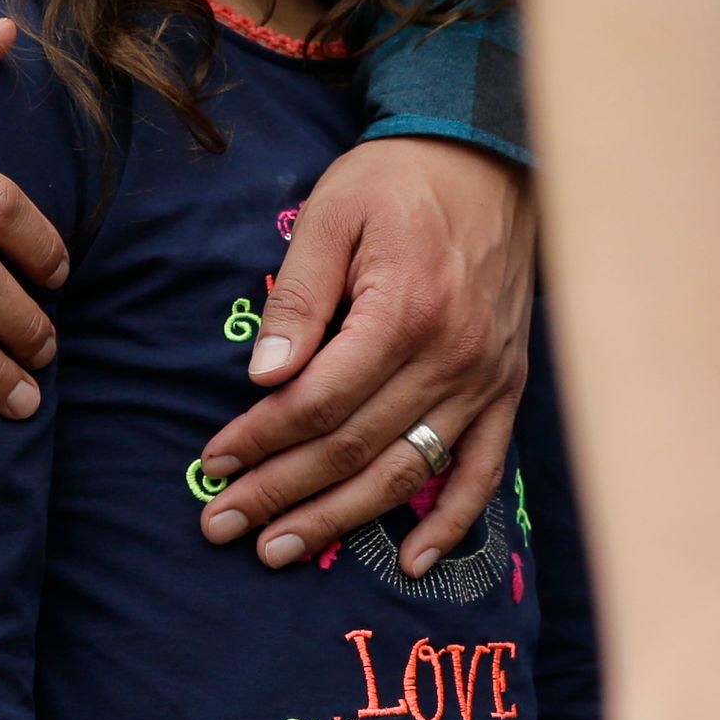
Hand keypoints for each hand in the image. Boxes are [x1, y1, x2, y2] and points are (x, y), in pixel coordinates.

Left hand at [194, 136, 533, 572]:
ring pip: (406, 471)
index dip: (260, 441)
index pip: (317, 403)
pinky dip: (450, 522)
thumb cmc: (400, 181)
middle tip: (223, 527)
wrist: (491, 157)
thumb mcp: (331, 215)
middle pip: (353, 448)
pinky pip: (481, 470)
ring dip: (342, 519)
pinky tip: (410, 562)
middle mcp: (451, 357)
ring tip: (282, 549)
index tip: (213, 464)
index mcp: (402, 312)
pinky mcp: (507, 388)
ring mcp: (485, 380)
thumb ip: (298, 299)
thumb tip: (264, 379)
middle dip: (281, 493)